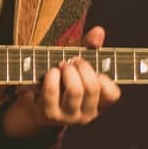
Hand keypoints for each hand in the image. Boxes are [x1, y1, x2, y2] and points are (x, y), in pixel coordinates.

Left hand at [0, 26, 120, 138]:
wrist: (35, 103)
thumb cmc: (62, 79)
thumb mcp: (77, 63)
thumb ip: (89, 46)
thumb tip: (98, 31)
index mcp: (99, 104)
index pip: (113, 94)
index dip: (104, 78)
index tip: (93, 68)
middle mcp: (87, 114)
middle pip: (92, 88)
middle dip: (82, 67)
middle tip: (73, 60)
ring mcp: (68, 117)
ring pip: (75, 91)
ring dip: (68, 71)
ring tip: (62, 65)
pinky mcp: (50, 114)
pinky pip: (52, 92)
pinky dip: (51, 77)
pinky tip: (51, 72)